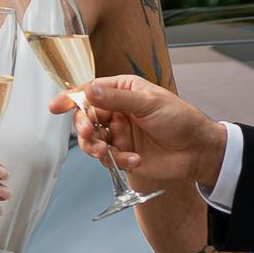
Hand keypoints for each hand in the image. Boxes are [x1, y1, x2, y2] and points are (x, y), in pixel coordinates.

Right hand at [50, 74, 227, 198]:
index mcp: (123, 91)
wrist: (198, 151)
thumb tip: (89, 91)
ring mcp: (119, 134)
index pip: (90, 92)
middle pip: (85, 118)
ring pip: (91, 141)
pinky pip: (108, 159)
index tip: (55, 106)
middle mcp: (117, 111)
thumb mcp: (149, 103)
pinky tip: (135, 160)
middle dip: (83, 127)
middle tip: (88, 134)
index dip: (71, 98)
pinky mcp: (124, 154)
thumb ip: (116, 99)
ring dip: (94, 147)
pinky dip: (117, 161)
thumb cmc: (180, 119)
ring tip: (104, 152)